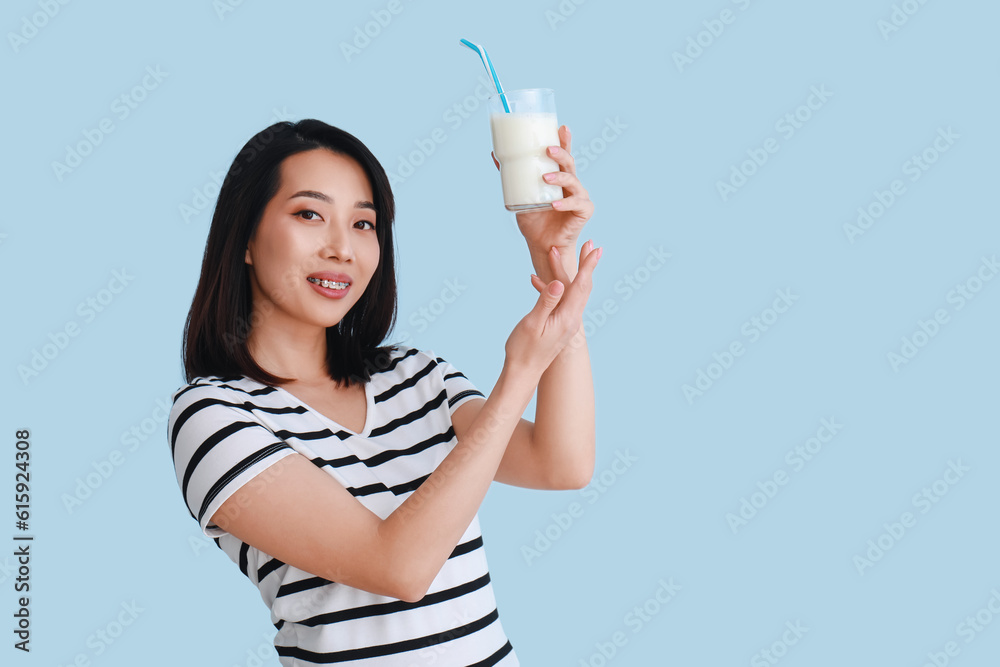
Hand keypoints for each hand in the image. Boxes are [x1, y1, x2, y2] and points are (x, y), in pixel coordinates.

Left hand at [492, 125, 594, 273]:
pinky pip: (576, 203)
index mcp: (559, 178)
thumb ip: (510, 176)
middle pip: (570, 163)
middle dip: (561, 153)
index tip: (561, 127)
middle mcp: (571, 184)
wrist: (541, 244)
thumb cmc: (533, 220)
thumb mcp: (518, 195)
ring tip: (545, 177)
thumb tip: (494, 154)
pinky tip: (554, 204)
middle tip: (548, 149)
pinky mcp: (584, 211)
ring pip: (573, 181)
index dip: (564, 141)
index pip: (562, 156)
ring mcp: (579, 197)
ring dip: (560, 177)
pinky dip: (565, 203)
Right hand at [503, 241, 600, 378]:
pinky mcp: (559, 325)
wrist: (523, 373)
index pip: (581, 286)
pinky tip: (537, 280)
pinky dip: (551, 288)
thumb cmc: (524, 350)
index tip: (595, 249)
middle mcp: (571, 319)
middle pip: (581, 287)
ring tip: (558, 256)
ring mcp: (566, 323)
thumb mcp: (532, 324)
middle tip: (590, 244)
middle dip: (585, 265)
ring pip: (571, 292)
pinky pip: (560, 301)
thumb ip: (546, 302)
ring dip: (567, 273)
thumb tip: (558, 283)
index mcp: (567, 317)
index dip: (588, 266)